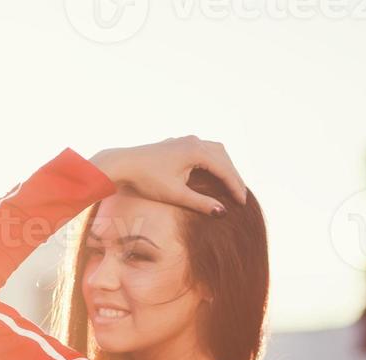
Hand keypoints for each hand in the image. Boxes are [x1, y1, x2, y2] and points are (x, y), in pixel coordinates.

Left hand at [91, 137, 248, 214]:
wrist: (122, 165)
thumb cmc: (146, 180)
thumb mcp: (175, 195)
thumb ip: (200, 203)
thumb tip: (222, 212)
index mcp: (197, 151)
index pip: (224, 170)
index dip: (235, 187)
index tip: (243, 203)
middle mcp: (194, 141)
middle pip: (223, 158)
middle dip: (233, 176)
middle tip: (240, 196)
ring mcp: (185, 140)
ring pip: (214, 151)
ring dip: (224, 166)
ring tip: (229, 184)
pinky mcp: (177, 144)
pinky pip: (203, 150)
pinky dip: (212, 162)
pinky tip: (211, 173)